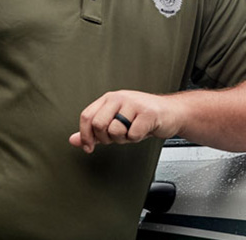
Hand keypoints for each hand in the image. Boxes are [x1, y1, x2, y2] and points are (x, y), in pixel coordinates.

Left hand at [68, 90, 184, 152]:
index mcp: (109, 99)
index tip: (90, 146)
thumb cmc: (143, 118)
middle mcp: (119, 98)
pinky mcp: (147, 113)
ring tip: (132, 131)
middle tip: (118, 137)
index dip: (85, 135)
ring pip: (115, 131)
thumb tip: (74, 140)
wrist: (171, 113)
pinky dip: (137, 138)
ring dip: (124, 139)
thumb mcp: (115, 123)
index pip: (87, 116)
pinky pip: (132, 135)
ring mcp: (134, 104)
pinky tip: (143, 130)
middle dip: (107, 138)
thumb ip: (94, 131)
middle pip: (98, 125)